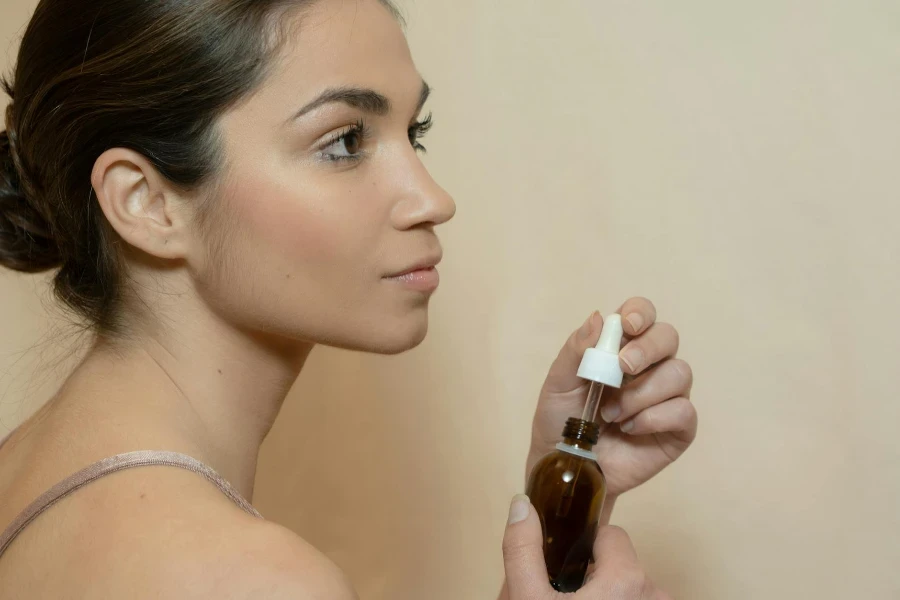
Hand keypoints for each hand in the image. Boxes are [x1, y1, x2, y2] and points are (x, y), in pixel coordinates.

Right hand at [501, 495, 672, 599]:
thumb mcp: (529, 598)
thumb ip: (523, 549)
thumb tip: (521, 504)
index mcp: (627, 578)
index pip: (611, 536)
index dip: (583, 550)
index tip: (565, 573)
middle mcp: (654, 592)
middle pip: (622, 560)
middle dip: (597, 572)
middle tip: (568, 596)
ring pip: (633, 584)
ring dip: (611, 593)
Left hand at [527, 298, 696, 497]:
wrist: (567, 468)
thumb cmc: (561, 422)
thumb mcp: (558, 384)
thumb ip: (576, 351)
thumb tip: (600, 317)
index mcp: (620, 348)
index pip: (642, 315)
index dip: (640, 313)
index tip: (628, 326)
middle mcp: (649, 366)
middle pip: (668, 337)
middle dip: (648, 349)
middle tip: (622, 368)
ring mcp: (667, 397)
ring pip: (679, 373)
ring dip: (642, 392)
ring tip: (611, 414)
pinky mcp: (678, 428)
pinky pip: (684, 411)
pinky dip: (654, 417)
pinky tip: (630, 428)